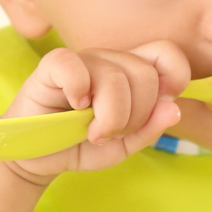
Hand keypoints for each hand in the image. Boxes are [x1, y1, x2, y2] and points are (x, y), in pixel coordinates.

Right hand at [0, 41, 190, 184]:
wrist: (38, 158)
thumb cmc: (81, 145)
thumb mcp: (123, 146)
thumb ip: (150, 129)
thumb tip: (173, 108)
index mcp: (131, 71)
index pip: (167, 53)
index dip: (174, 77)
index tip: (160, 108)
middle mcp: (109, 60)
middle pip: (145, 74)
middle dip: (135, 115)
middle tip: (113, 133)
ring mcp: (82, 60)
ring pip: (115, 77)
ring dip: (109, 117)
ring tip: (93, 132)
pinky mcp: (52, 66)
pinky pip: (75, 67)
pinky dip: (79, 91)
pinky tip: (74, 107)